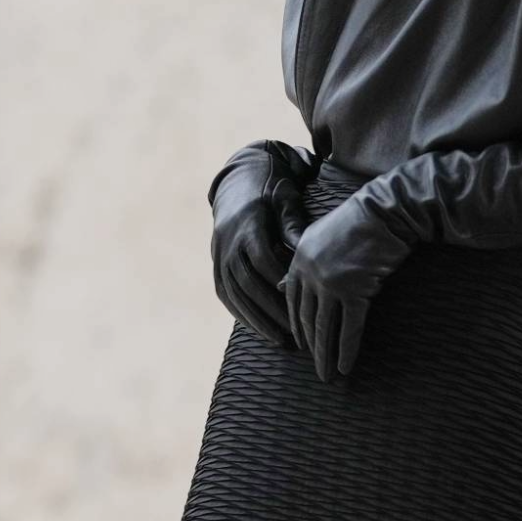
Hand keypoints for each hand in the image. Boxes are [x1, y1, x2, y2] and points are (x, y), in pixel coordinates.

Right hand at [209, 139, 321, 347]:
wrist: (239, 181)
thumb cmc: (271, 190)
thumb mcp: (285, 200)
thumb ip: (293, 225)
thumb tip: (305, 252)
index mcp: (248, 224)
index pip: (263, 259)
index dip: (280, 283)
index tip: (300, 302)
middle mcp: (229, 241)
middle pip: (248, 282)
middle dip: (270, 310)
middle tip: (294, 331)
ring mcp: (219, 254)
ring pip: (234, 293)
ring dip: (256, 319)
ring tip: (279, 340)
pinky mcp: (216, 263)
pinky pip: (225, 293)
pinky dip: (241, 314)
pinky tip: (259, 329)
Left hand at [277, 191, 415, 381]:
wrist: (386, 210)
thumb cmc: (358, 220)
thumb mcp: (321, 236)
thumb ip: (301, 262)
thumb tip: (281, 285)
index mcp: (300, 257)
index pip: (292, 300)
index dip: (297, 325)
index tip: (302, 344)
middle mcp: (311, 272)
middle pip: (306, 318)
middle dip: (310, 347)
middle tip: (315, 367)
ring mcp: (332, 282)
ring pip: (324, 328)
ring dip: (325, 356)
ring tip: (327, 375)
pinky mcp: (356, 290)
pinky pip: (349, 328)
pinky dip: (347, 350)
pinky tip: (346, 366)